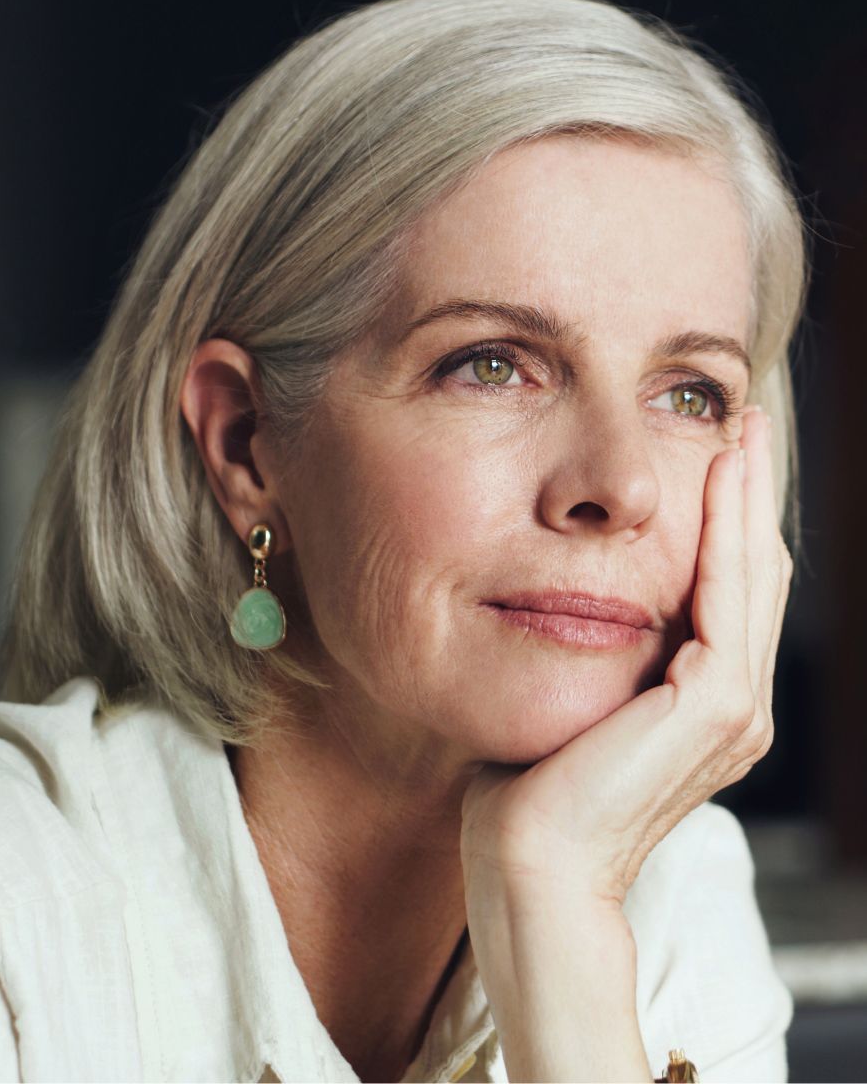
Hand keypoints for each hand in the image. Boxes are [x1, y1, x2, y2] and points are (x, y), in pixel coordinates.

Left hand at [460, 407, 792, 908]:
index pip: (727, 590)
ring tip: (741, 427)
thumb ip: (592, 650)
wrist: (529, 864)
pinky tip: (718, 476)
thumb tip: (563, 596)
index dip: (728, 517)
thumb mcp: (569, 698)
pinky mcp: (714, 708)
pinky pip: (729, 598)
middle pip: (754, 571)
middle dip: (750, 490)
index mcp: (703, 704)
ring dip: (749, 495)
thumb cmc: (531, 789)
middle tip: (743, 418)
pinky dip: (728, 532)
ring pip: (753, 574)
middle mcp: (733, 705)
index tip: (715, 452)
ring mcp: (733, 710)